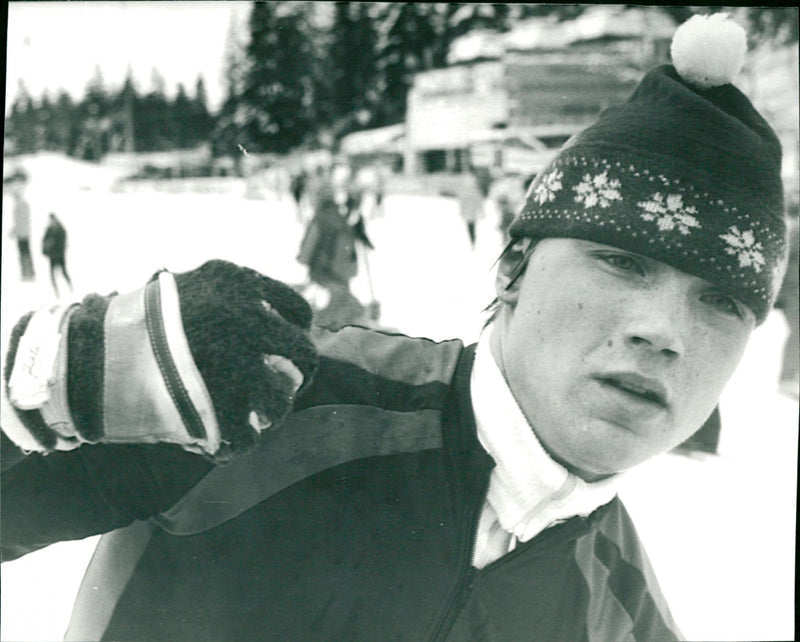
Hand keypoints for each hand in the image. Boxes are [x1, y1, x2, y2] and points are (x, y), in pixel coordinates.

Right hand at [3, 260, 317, 462]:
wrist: (81, 355)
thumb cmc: (136, 326)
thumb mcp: (189, 291)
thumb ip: (236, 302)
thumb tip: (286, 330)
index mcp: (236, 283)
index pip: (299, 311)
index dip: (297, 334)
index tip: (287, 349)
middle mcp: (243, 319)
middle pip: (304, 356)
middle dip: (297, 377)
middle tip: (282, 388)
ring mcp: (233, 364)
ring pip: (281, 402)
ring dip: (270, 413)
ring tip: (253, 417)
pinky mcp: (217, 407)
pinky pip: (246, 437)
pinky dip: (235, 443)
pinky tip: (221, 438)